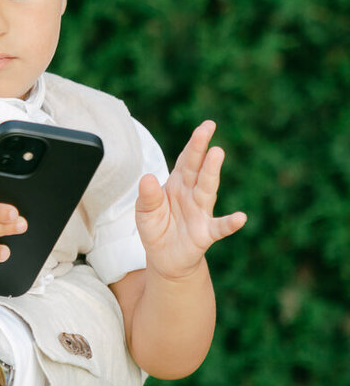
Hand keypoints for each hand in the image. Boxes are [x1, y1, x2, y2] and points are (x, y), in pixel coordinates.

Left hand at [136, 120, 246, 279]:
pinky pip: (219, 227)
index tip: (205, 127)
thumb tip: (147, 177)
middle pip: (197, 168)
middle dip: (201, 148)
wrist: (165, 258)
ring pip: (207, 189)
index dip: (194, 144)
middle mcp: (192, 193)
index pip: (185, 160)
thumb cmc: (157, 228)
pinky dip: (230, 223)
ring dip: (211, 171)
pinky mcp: (205, 233)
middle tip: (207, 128)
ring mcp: (201, 212)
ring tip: (216, 153)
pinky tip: (240, 218)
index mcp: (177, 183)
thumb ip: (147, 197)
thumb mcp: (145, 212)